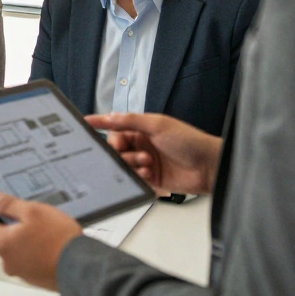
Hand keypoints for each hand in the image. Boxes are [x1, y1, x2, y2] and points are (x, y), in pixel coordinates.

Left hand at [0, 190, 81, 290]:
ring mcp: (20, 272)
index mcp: (2, 242)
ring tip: (43, 232)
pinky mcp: (34, 278)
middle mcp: (7, 261)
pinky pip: (27, 260)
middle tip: (29, 218)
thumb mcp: (32, 211)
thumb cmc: (58, 239)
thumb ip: (8, 204)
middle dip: (10, 226)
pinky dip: (34, 252)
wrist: (82, 266)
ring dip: (24, 240)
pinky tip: (48, 245)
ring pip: (15, 250)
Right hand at [86, 112, 221, 195]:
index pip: (116, 126)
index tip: (85, 123)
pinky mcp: (150, 179)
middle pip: (116, 147)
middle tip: (132, 152)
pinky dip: (137, 177)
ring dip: (132, 164)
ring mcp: (145, 162)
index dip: (101, 124)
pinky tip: (148, 175)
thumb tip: (109, 116)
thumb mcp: (158, 125)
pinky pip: (132, 178)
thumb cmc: (189, 141)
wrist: (209, 167)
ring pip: (123, 164)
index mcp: (143, 128)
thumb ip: (131, 121)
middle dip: (120, 151)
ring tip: (147, 164)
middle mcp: (142, 144)